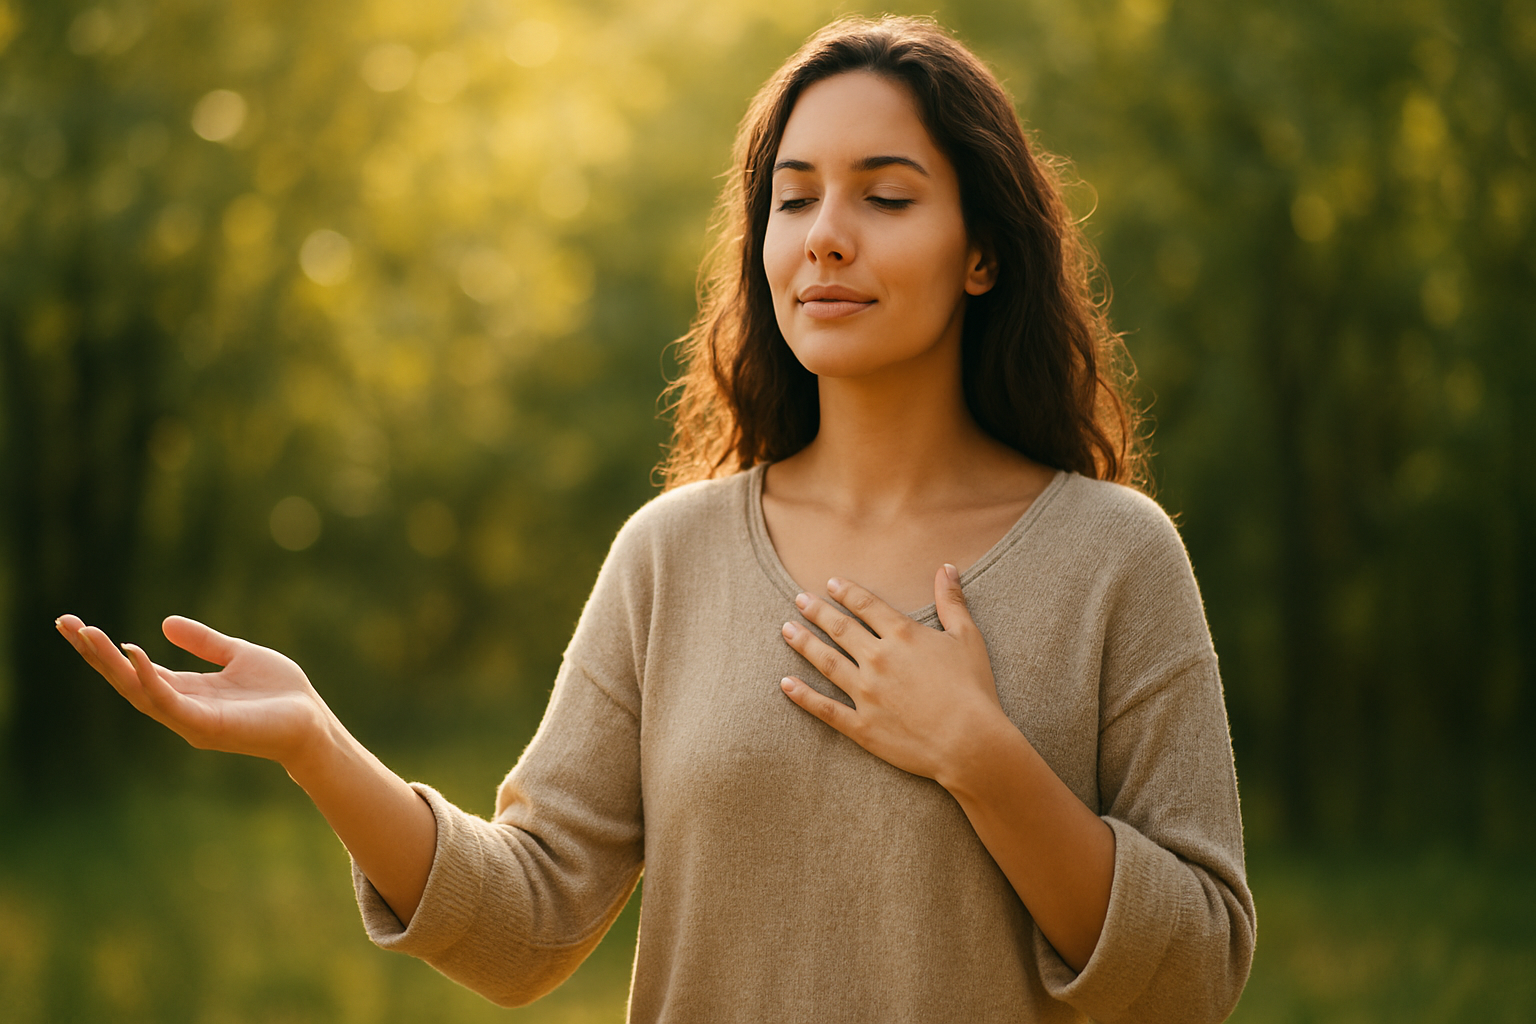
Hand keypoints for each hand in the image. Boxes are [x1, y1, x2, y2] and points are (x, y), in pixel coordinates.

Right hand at [55, 614, 332, 766]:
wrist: (312, 722)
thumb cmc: (280, 694)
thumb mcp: (239, 654)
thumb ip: (205, 642)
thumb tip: (164, 622)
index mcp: (187, 690)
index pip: (135, 668)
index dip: (106, 648)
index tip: (75, 623)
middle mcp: (181, 706)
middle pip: (126, 679)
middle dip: (94, 653)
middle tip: (65, 623)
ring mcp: (189, 719)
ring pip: (138, 690)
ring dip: (111, 663)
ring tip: (87, 633)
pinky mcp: (205, 726)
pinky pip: (168, 702)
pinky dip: (149, 678)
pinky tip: (135, 654)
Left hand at [778, 565, 1006, 783]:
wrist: (970, 742)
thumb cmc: (974, 689)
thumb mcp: (967, 638)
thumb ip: (952, 601)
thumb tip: (946, 567)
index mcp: (902, 635)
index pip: (867, 606)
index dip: (847, 593)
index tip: (831, 583)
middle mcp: (878, 659)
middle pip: (840, 629)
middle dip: (817, 612)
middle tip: (799, 599)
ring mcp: (866, 693)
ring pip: (827, 662)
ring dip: (804, 644)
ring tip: (786, 629)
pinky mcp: (862, 726)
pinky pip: (825, 708)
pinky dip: (803, 695)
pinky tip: (785, 683)